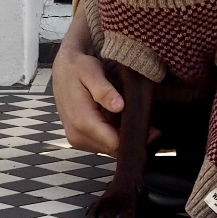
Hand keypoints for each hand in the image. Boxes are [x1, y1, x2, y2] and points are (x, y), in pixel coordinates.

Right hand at [52, 9, 158, 155]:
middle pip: (111, 149)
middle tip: (152, 129)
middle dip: (131, 140)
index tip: (153, 131)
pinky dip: (114, 137)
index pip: (112, 142)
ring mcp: (77, 139)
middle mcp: (77, 136)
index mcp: (82, 121)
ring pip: (107, 149)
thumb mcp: (91, 72)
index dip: (134, 138)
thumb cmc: (78, 68)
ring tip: (140, 125)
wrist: (63, 69)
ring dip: (123, 140)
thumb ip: (103, 90)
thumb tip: (118, 106)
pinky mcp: (80, 138)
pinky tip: (125, 125)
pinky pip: (101, 144)